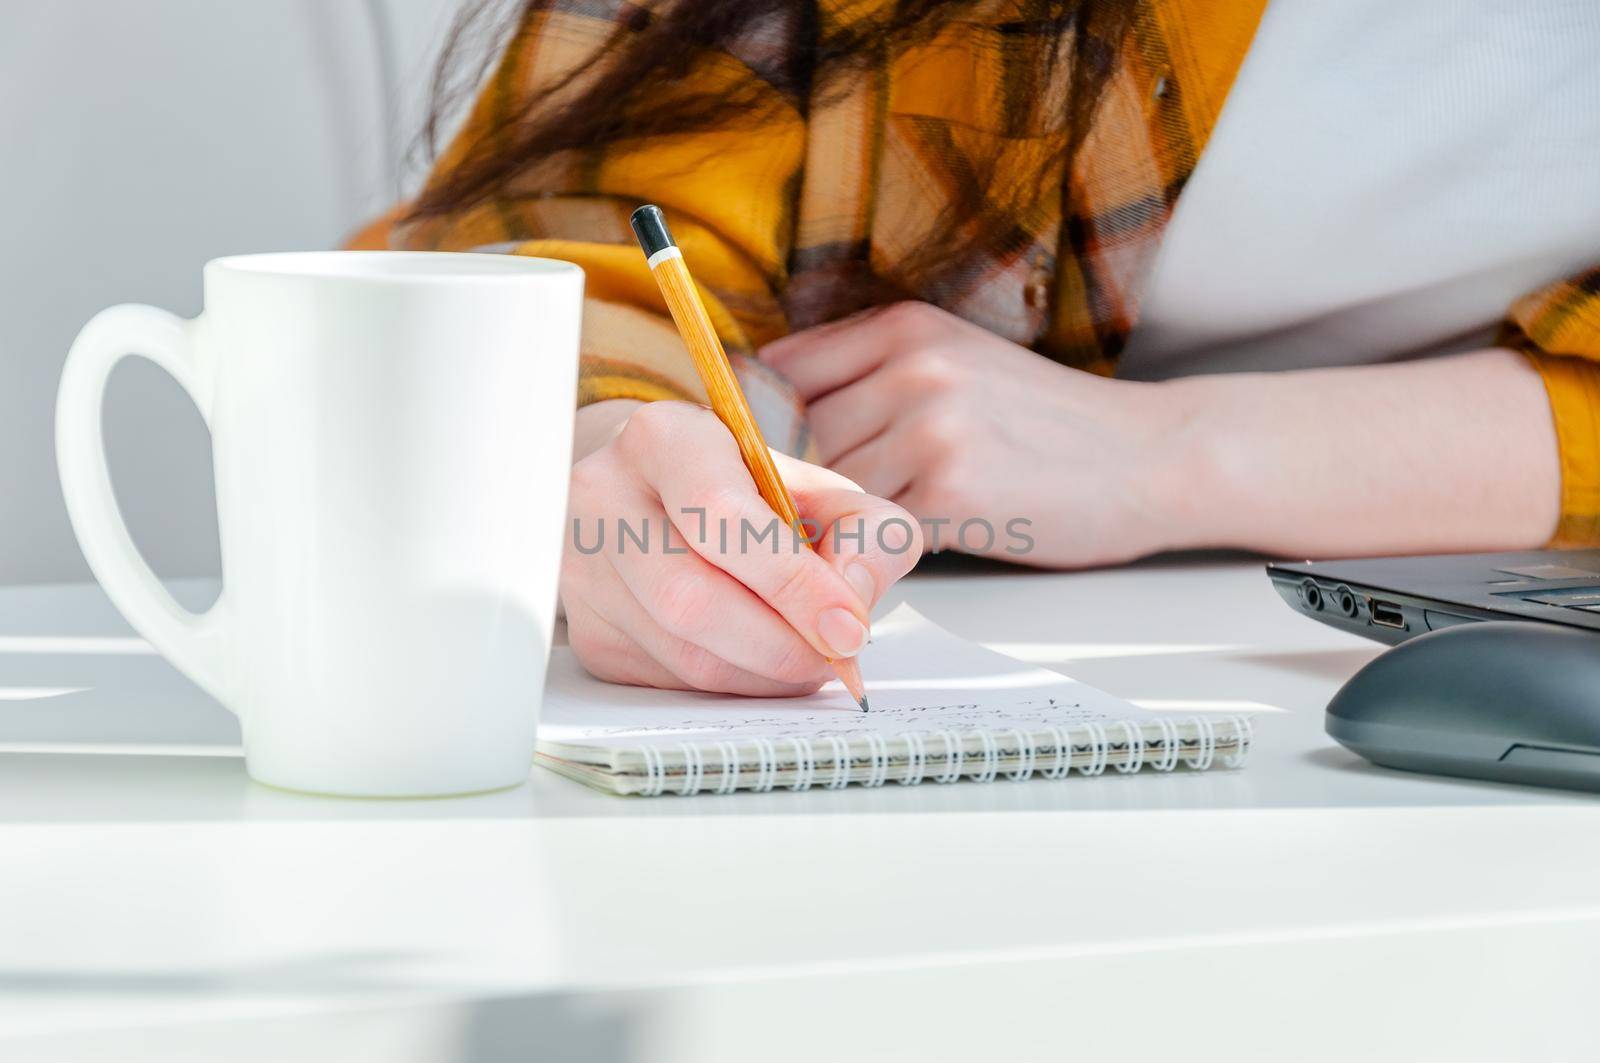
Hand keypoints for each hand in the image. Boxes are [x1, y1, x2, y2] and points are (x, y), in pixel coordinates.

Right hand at [561, 400, 921, 694]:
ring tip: (809, 655)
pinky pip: (673, 684)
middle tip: (837, 656)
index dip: (794, 583)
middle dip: (784, 644)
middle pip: (693, 600)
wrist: (657, 499)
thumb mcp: (817, 489)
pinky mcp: (589, 634)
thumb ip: (864, 530)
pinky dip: (736, 685)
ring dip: (766, 674)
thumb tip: (853, 600)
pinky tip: (760, 659)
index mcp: (665, 439)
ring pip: (685, 656)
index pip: (722, 517)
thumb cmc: (745, 493)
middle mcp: (605, 498)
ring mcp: (585, 572)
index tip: (849, 627)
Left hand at [760, 301, 1195, 567]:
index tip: (746, 469)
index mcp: (902, 327)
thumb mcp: (957, 362)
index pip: (775, 373)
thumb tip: (770, 414)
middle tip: (774, 528)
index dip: (751, 429)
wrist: (1154, 456)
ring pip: (823, 486)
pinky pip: (869, 529)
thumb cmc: (1048, 423)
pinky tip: (874, 563)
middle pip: (789, 435)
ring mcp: (930, 426)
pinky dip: (861, 553)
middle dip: (778, 487)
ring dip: (818, 527)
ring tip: (823, 553)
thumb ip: (870, 375)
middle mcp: (910, 365)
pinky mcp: (951, 490)